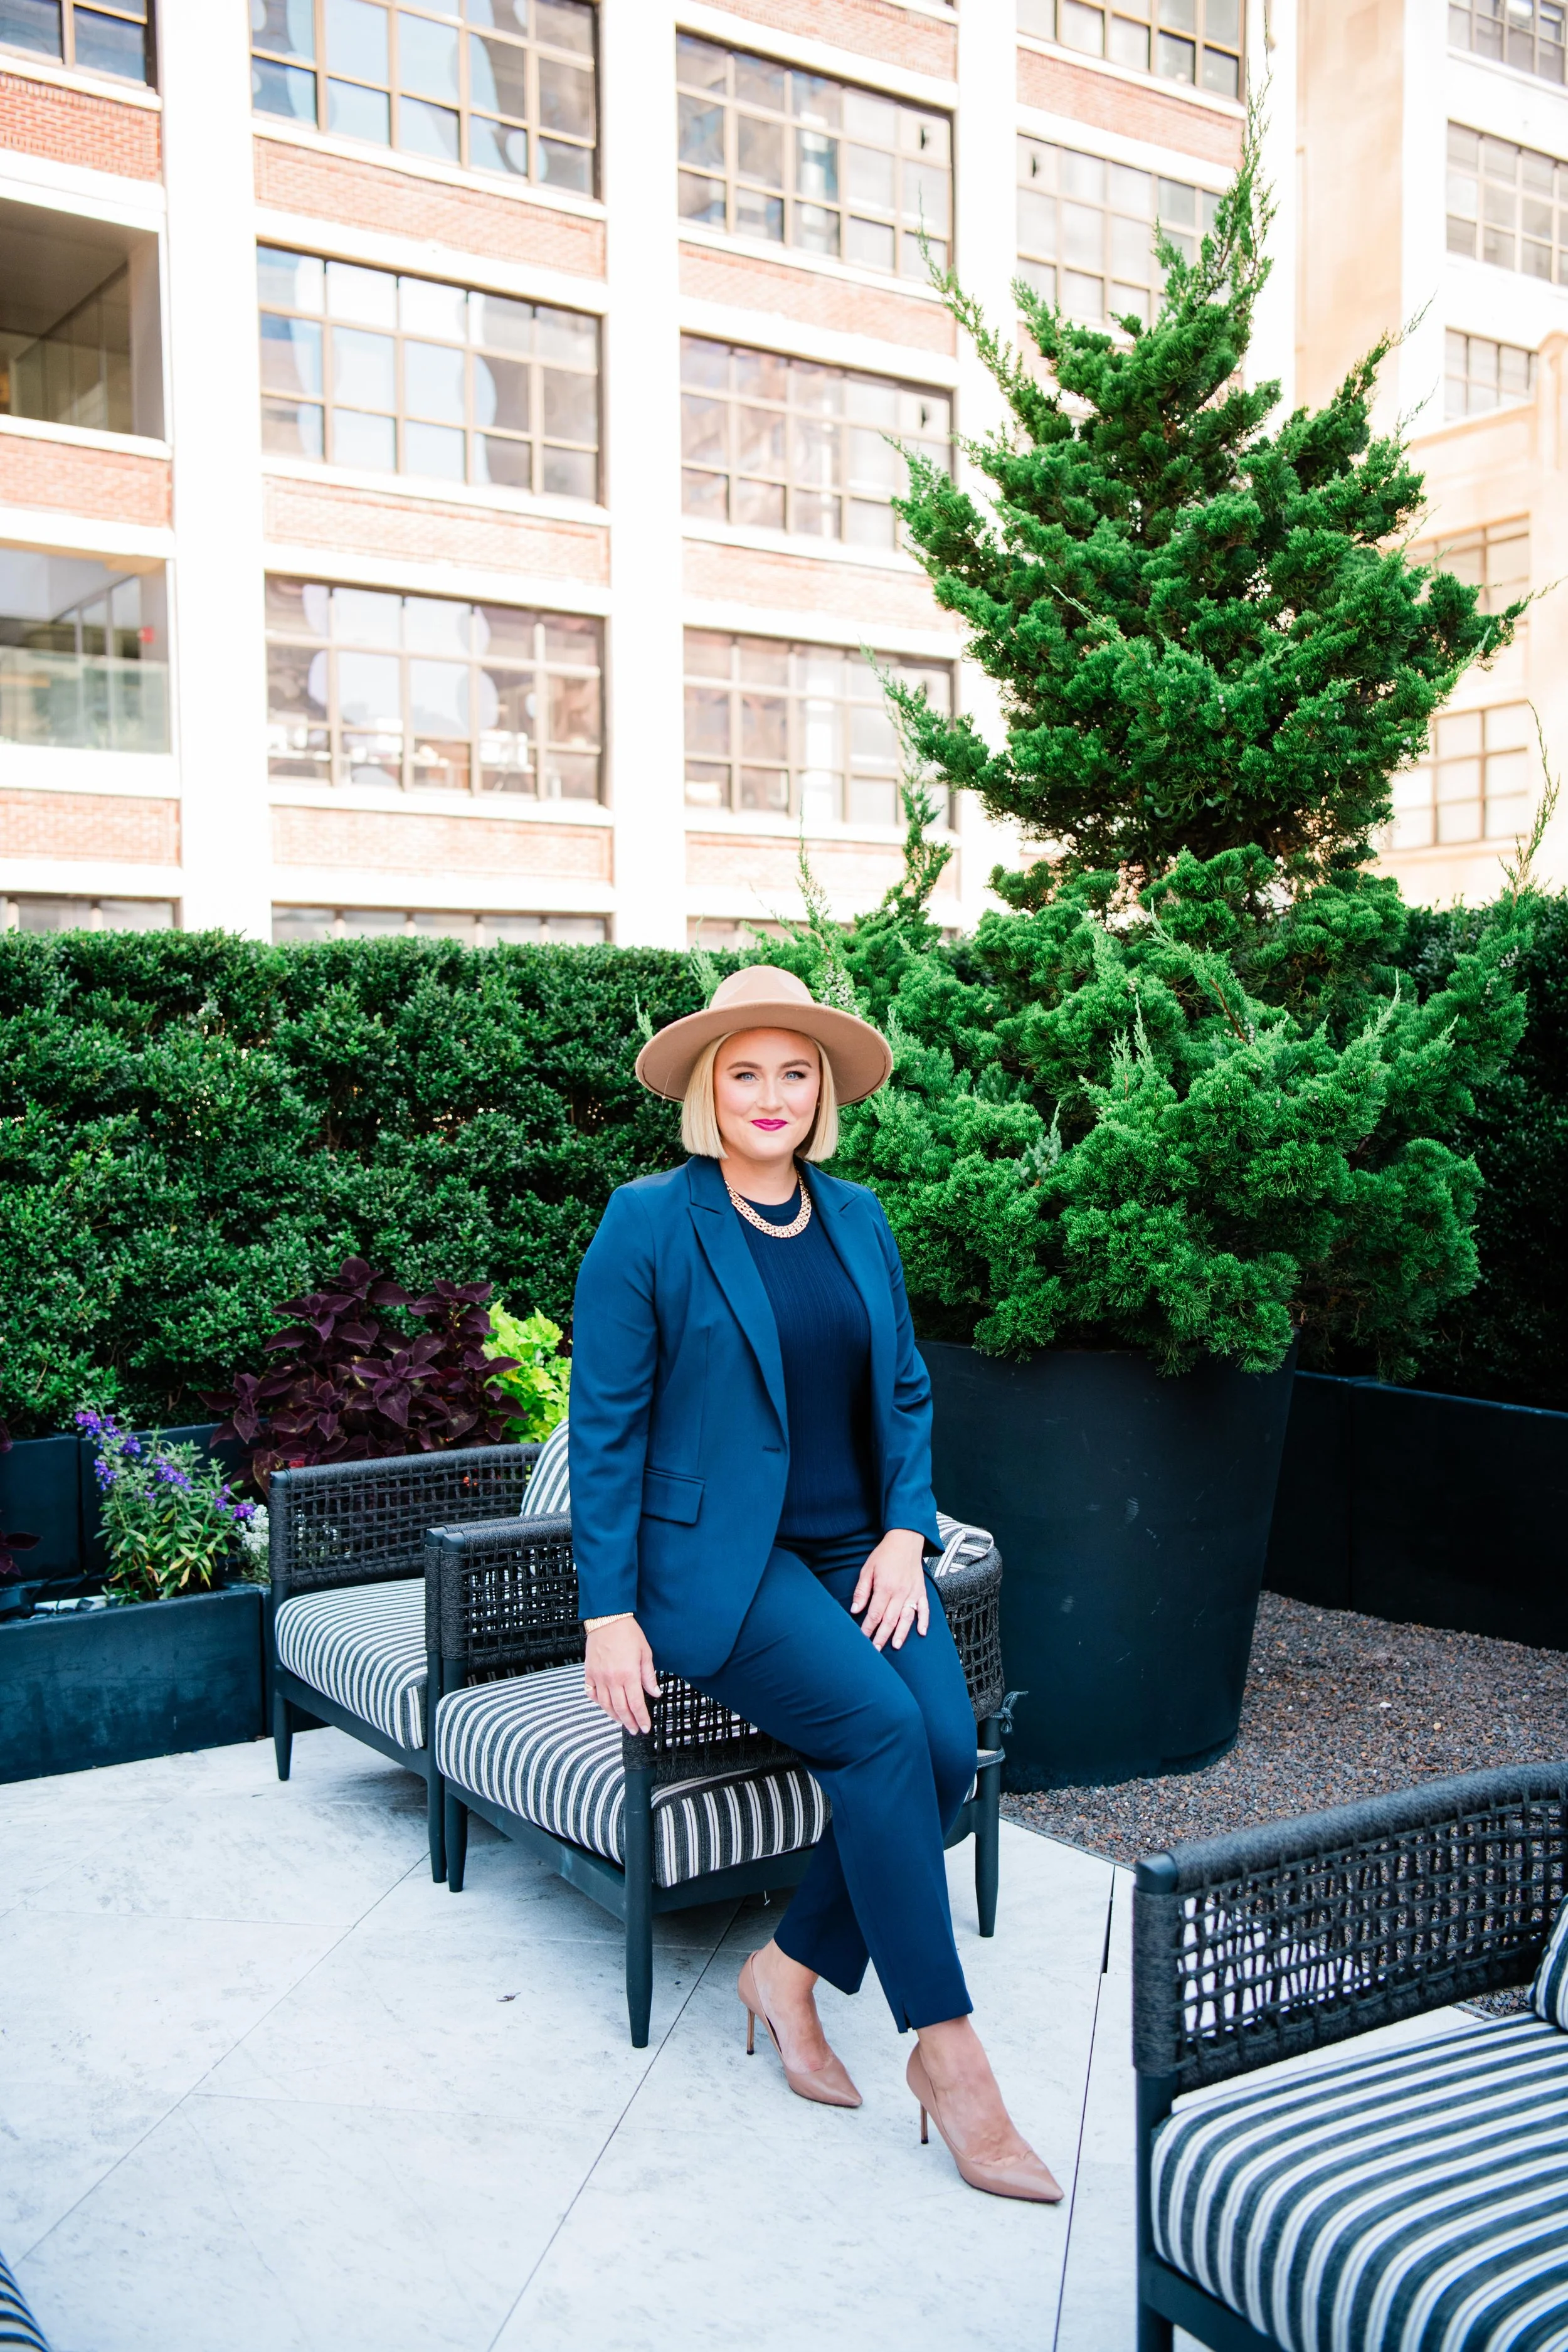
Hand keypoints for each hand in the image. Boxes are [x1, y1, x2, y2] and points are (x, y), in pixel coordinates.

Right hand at [584, 1617, 660, 1732]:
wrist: (607, 1618)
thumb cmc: (627, 1633)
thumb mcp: (645, 1653)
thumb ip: (649, 1676)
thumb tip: (655, 1692)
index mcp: (628, 1674)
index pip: (636, 1704)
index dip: (642, 1719)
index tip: (645, 1727)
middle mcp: (612, 1679)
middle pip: (621, 1709)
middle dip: (629, 1722)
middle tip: (635, 1729)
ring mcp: (599, 1677)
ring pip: (606, 1705)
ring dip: (614, 1716)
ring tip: (622, 1721)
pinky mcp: (589, 1673)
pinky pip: (592, 1693)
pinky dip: (598, 1702)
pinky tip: (605, 1705)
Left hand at [850, 1528, 929, 1651]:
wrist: (905, 1540)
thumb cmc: (884, 1555)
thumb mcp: (867, 1569)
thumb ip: (862, 1591)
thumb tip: (855, 1610)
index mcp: (885, 1587)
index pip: (875, 1614)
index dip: (868, 1628)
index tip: (862, 1639)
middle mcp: (900, 1593)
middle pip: (889, 1620)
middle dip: (881, 1637)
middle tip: (875, 1650)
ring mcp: (913, 1593)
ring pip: (906, 1618)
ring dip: (901, 1634)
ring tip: (894, 1646)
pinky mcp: (921, 1591)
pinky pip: (924, 1609)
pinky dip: (924, 1621)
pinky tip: (921, 1632)